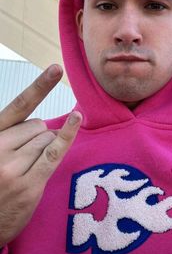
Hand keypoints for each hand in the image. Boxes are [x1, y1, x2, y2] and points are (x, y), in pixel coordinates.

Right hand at [0, 64, 81, 246]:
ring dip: (45, 149)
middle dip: (39, 137)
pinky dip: (67, 136)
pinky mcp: (29, 185)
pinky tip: (76, 120)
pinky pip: (54, 153)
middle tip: (24, 159)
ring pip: (47, 139)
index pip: (19, 106)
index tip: (56, 68)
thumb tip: (47, 125)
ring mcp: (13, 168)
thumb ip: (12, 136)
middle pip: (39, 125)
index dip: (40, 86)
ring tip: (27, 169)